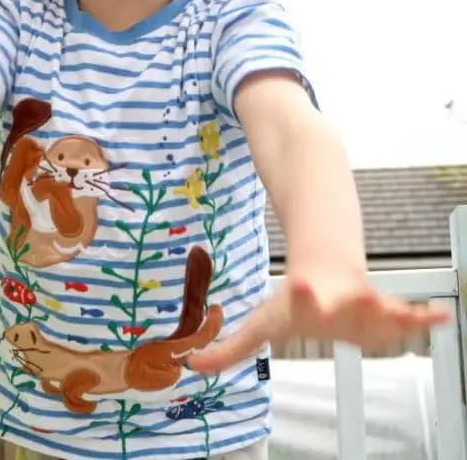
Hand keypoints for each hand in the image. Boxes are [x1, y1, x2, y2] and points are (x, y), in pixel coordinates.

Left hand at [188, 270, 450, 372]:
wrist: (324, 269)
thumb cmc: (289, 302)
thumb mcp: (258, 325)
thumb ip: (229, 349)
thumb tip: (193, 366)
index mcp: (301, 303)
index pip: (300, 299)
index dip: (302, 294)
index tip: (301, 284)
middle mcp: (333, 301)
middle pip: (341, 302)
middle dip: (344, 302)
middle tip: (350, 298)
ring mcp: (360, 304)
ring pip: (380, 308)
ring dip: (394, 314)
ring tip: (410, 314)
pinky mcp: (383, 310)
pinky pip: (408, 314)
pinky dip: (425, 316)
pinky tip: (443, 316)